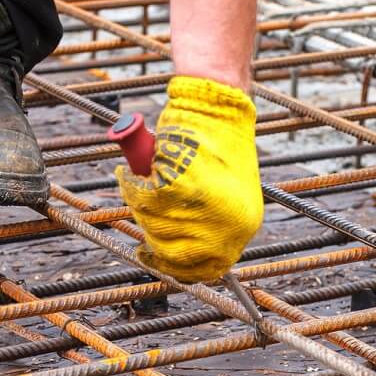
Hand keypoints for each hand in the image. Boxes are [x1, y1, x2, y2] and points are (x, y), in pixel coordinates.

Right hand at [116, 76, 262, 282]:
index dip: (176, 268)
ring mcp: (203, 209)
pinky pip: (142, 200)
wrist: (216, 106)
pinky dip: (131, 185)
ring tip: (138, 181)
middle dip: (151, 234)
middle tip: (144, 209)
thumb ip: (209, 223)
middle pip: (172, 253)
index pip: (206, 269)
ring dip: (139, 204)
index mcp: (244, 226)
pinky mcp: (178, 188)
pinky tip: (132, 173)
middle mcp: (227, 225)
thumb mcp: (226, 193)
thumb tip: (177, 250)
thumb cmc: (218, 143)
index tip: (155, 258)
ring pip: (153, 225)